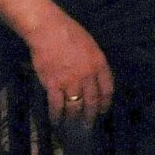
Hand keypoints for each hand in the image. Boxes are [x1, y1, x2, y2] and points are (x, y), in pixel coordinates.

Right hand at [27, 8, 113, 124]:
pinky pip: (57, 105)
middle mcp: (87, 76)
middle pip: (92, 101)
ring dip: (74, 118)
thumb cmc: (69, 33)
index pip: (107, 89)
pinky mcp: (54, 85)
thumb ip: (95, 63)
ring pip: (75, 106)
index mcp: (99, 64)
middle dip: (91, 115)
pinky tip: (56, 121)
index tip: (103, 111)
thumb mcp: (90, 45)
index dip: (106, 103)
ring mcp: (71, 81)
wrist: (48, 30)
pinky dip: (56, 116)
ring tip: (73, 124)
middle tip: (89, 124)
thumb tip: (95, 79)